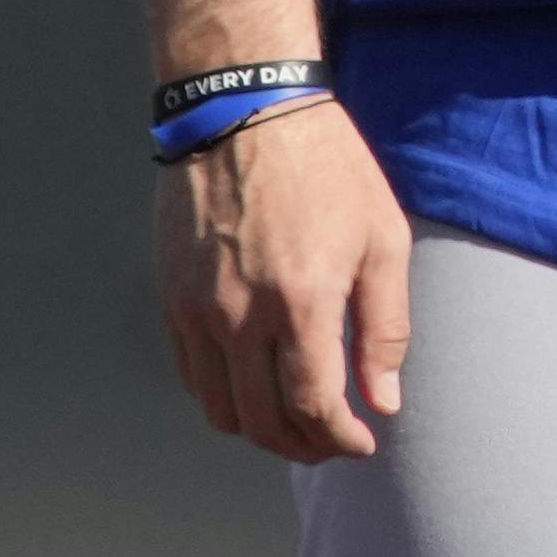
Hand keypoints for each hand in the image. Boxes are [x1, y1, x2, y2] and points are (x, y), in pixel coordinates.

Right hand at [153, 98, 413, 463]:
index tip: (362, 444)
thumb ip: (385, 327)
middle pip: (262, 421)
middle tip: (333, 442)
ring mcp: (196, 309)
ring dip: (261, 430)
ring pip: (220, 408)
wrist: (246, 110)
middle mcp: (239, 315)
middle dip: (304, 446)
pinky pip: (192, 374)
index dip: (340, 439)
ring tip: (298, 423)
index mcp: (300, 301)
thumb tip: (384, 399)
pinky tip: (257, 386)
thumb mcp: (383, 240)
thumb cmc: (326, 169)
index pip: (312, 406)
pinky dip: (225, 397)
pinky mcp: (171, 298)